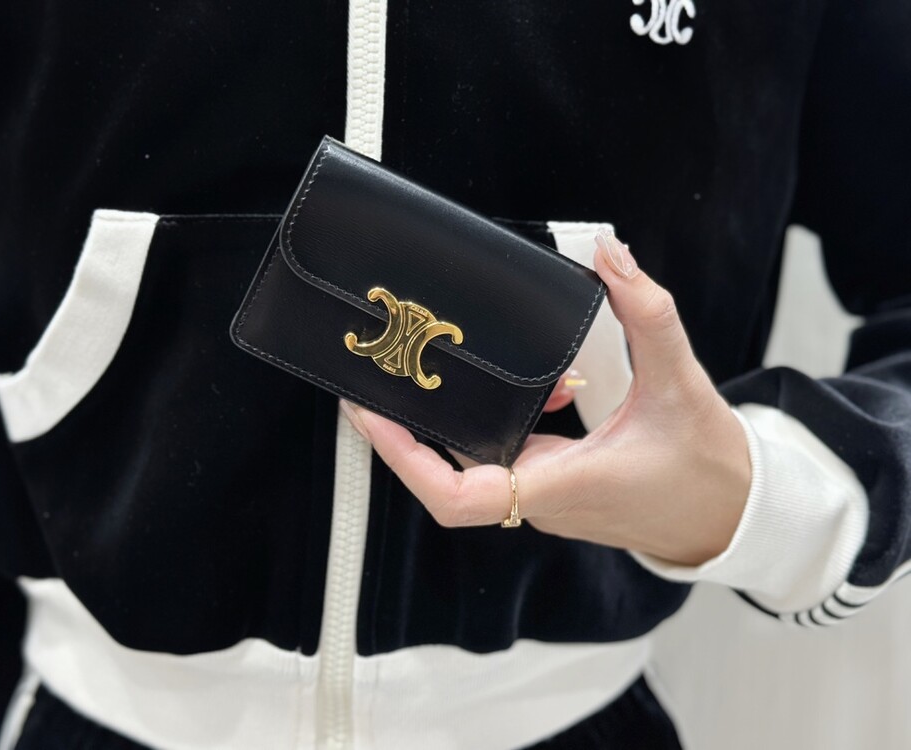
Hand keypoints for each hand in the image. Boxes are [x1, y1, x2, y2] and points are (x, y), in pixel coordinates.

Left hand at [340, 231, 749, 565]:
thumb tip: (611, 255)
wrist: (731, 515)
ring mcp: (543, 498)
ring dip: (467, 412)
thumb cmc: (708, 467)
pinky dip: (507, 415)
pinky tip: (544, 385)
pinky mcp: (553, 489)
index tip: (371, 414)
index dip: (403, 458)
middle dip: (411, 424)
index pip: (458, 496)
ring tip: (467, 362)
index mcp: (559, 484)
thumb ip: (647, 312)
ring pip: (473, 460)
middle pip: (445, 472)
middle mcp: (539, 498)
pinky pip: (506, 454)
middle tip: (383, 371)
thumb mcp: (681, 382)